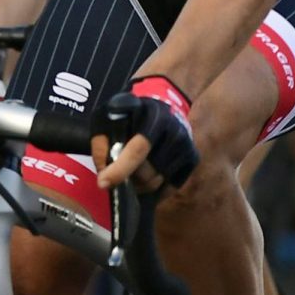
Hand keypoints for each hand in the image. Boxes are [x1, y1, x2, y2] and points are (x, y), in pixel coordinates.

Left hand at [93, 76, 197, 191]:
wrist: (164, 104)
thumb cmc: (130, 113)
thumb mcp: (108, 116)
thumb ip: (102, 142)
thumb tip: (104, 171)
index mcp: (153, 117)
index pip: (138, 149)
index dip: (120, 169)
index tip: (103, 183)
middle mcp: (174, 131)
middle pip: (147, 172)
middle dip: (129, 179)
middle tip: (119, 176)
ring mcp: (186, 145)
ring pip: (157, 182)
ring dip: (141, 185)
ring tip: (132, 175)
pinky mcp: (193, 157)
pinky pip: (171, 186)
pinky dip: (157, 190)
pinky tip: (147, 179)